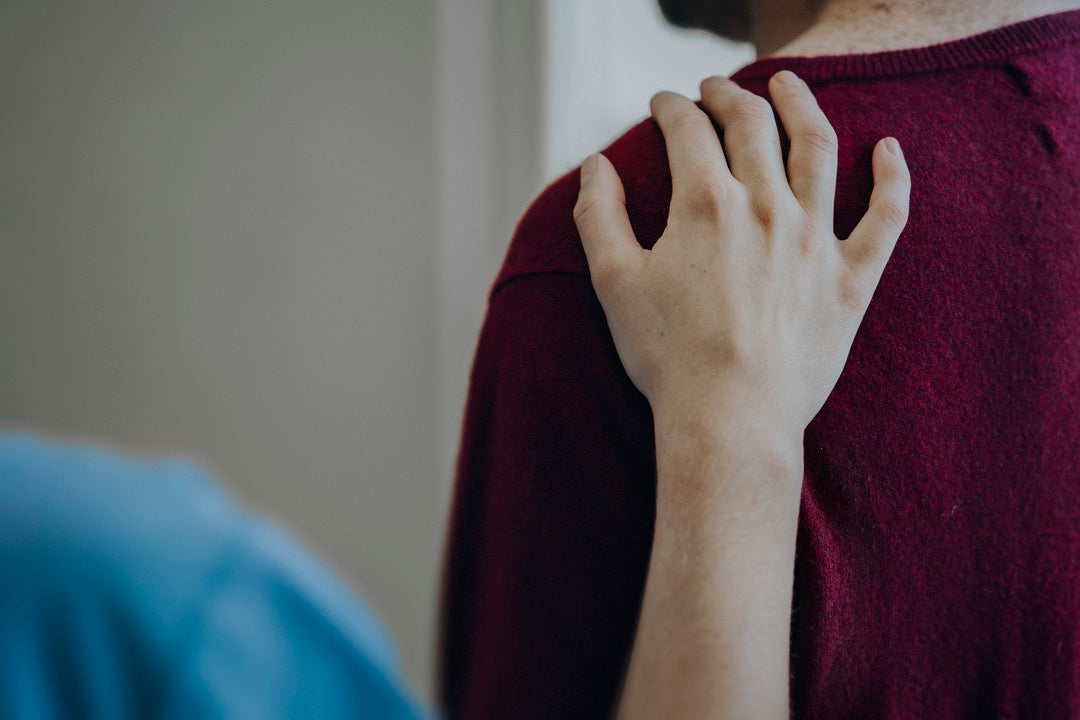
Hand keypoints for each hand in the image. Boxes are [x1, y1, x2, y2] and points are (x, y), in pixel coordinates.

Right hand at [574, 71, 909, 441]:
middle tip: (714, 88)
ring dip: (802, 106)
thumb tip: (595, 165)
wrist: (730, 419)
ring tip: (789, 83)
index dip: (671, 108)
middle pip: (752, 125)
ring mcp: (815, 241)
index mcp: (706, 204)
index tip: (663, 103)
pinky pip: (886, 217)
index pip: (688, 130)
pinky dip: (892, 177)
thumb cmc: (666, 356)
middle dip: (727, 96)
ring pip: (817, 150)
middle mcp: (766, 207)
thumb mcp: (613, 282)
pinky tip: (890, 148)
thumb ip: (598, 215)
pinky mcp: (852, 279)